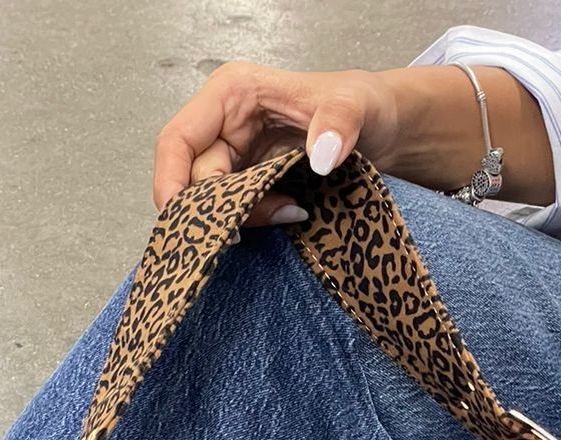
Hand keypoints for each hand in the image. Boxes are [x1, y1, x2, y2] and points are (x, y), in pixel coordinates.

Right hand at [153, 64, 556, 224]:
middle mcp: (224, 128)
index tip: (188, 222)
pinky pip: (238, 213)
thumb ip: (339, 122)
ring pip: (213, 204)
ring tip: (293, 213)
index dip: (171, 183)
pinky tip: (291, 217)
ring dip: (246, 219)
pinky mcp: (252, 186)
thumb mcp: (358, 105)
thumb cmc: (369, 105)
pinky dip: (259, 223)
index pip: (176, 142)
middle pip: (194, 182)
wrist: (390, 131)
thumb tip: (321, 155)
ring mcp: (237, 159)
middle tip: (276, 215)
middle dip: (224, 208)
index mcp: (231, 95)